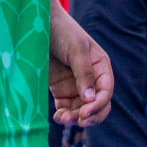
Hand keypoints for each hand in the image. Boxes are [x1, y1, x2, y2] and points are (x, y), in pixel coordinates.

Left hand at [49, 1, 112, 126]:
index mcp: (100, 67)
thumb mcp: (77, 50)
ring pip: (82, 111)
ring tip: (62, 118)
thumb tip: (91, 100)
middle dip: (90, 116)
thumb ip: (84, 74)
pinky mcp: (61, 91)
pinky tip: (58, 116)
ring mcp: (75, 86)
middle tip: (77, 120)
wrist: (40, 26)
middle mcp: (91, 79)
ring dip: (75, 118)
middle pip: (98, 105)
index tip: (84, 114)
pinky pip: (66, 109)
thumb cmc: (63, 32)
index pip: (106, 92)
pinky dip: (64, 116)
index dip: (98, 105)